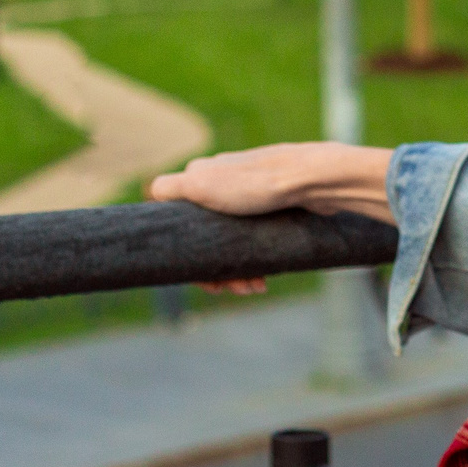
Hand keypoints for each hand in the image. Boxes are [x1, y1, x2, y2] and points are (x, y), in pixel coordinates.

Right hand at [148, 142, 396, 291]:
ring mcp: (250, 198)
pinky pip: (257, 241)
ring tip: (254, 286)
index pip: (183, 228)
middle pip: (208, 241)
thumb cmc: (260, 183)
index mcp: (202, 180)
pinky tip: (265, 276)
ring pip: (234, 245)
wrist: (317, 178)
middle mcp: (223, 186)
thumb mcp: (203, 183)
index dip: (189, 258)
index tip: (205, 279)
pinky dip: (257, 260)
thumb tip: (150, 193)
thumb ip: (170, 188)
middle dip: (218, 270)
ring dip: (239, 271)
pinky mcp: (273, 207)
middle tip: (236, 288)